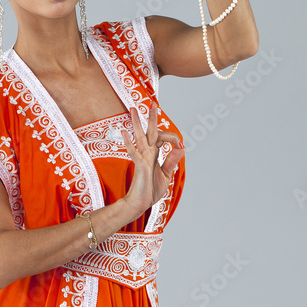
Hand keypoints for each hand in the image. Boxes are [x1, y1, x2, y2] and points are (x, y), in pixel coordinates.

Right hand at [120, 104, 183, 219]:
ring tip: (132, 109)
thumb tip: (182, 148)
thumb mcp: (166, 175)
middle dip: (151, 117)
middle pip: (150, 131)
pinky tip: (124, 132)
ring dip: (137, 123)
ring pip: (140, 137)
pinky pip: (134, 152)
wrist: (140, 203)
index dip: (174, 138)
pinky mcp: (139, 165)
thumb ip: (172, 161)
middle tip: (152, 103)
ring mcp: (142, 158)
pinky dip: (129, 143)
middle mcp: (147, 153)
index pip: (163, 137)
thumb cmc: (150, 190)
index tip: (180, 146)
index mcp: (154, 154)